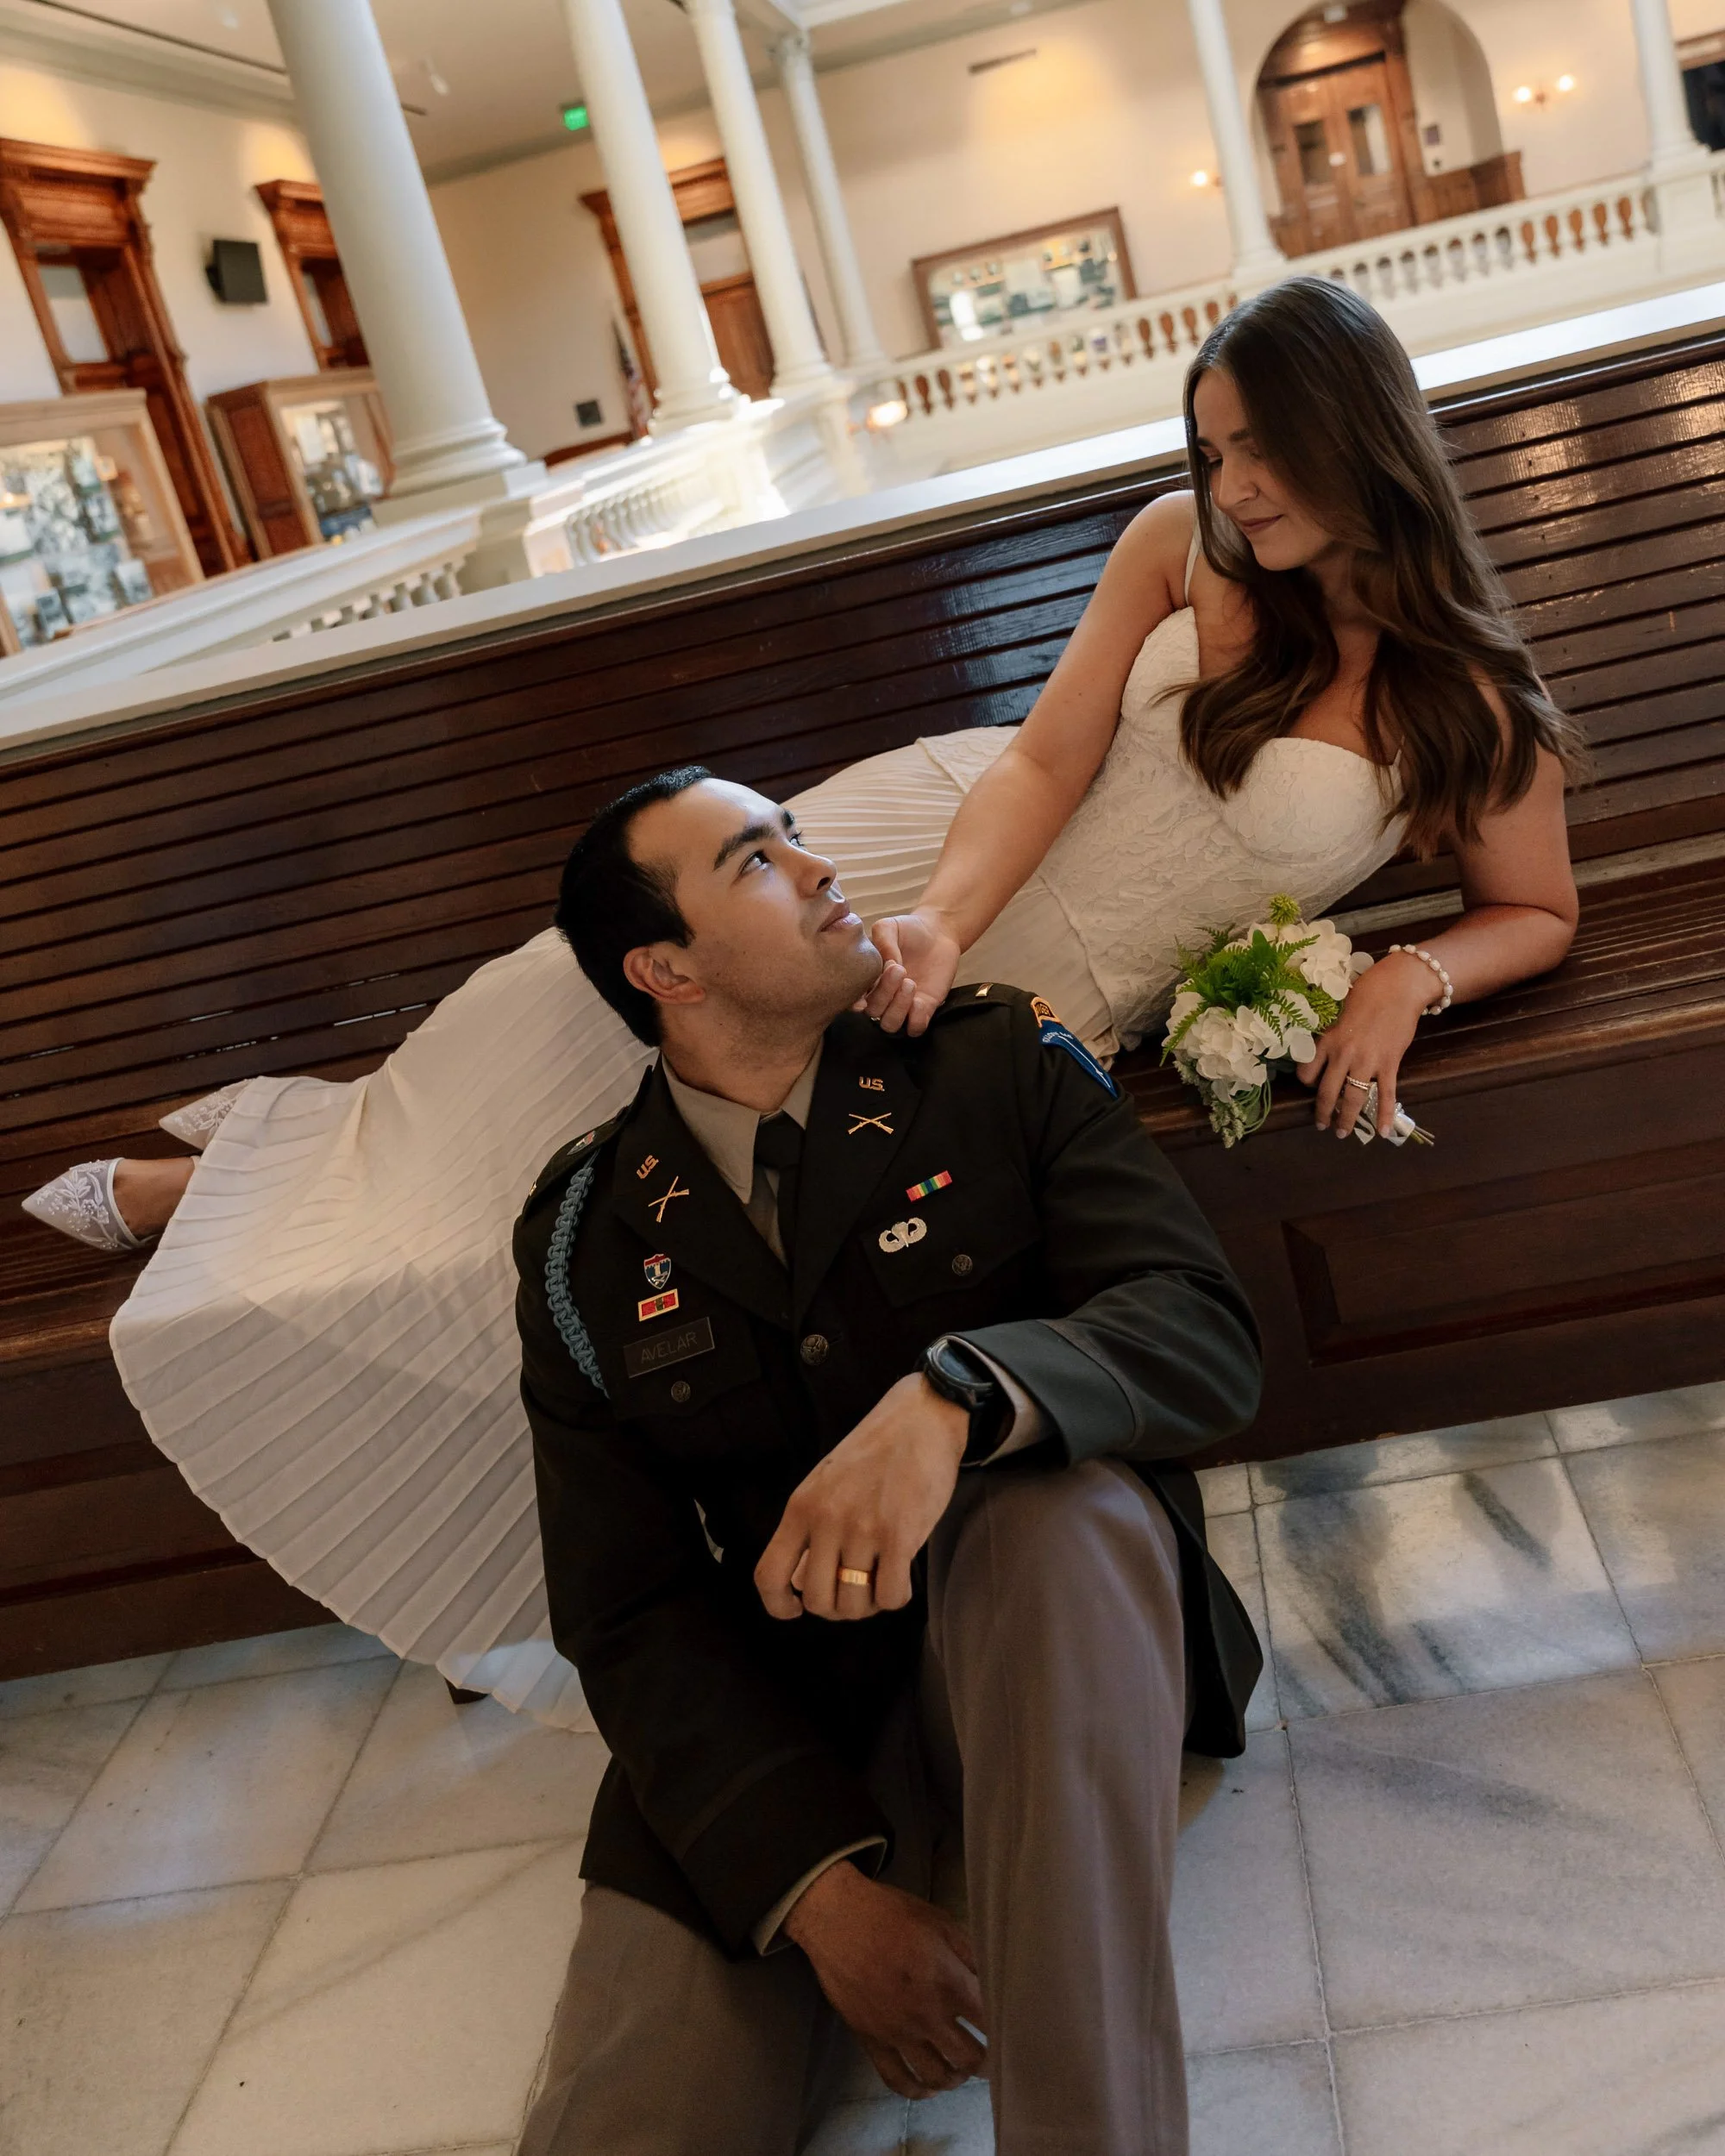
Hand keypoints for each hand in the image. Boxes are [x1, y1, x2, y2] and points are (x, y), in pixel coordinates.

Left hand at [755, 1373, 966, 1620]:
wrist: (920, 1418)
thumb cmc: (874, 1454)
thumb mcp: (825, 1485)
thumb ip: (808, 1532)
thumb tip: (797, 1584)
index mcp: (801, 1507)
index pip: (768, 1575)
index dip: (778, 1605)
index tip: (796, 1608)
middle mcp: (826, 1520)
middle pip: (817, 1600)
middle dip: (837, 1607)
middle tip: (854, 1590)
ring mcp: (862, 1528)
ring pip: (854, 1605)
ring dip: (869, 1605)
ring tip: (880, 1581)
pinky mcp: (899, 1535)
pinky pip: (891, 1597)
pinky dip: (896, 1598)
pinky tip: (902, 1576)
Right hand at [783, 1861, 986, 2096]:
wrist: (837, 1919)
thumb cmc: (892, 1914)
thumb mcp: (940, 1922)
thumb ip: (970, 1953)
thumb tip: (995, 1979)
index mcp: (948, 1981)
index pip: (989, 2022)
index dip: (1006, 2032)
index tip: (1013, 2036)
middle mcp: (926, 2014)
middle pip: (968, 2059)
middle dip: (985, 2063)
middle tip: (990, 2058)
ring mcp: (897, 2033)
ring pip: (936, 2076)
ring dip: (955, 2078)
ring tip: (961, 2071)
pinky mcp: (871, 2041)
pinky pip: (897, 2080)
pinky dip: (916, 2091)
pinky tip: (928, 2088)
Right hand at [855, 913, 962, 1035]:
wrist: (938, 932)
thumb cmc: (909, 930)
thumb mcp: (888, 927)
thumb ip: (881, 941)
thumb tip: (885, 965)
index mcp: (867, 980)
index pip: (854, 1000)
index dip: (854, 1002)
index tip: (863, 997)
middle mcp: (882, 996)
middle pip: (873, 1011)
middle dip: (884, 993)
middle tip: (899, 969)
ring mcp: (902, 1005)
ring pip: (890, 1025)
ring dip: (898, 1008)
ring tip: (909, 983)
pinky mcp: (924, 1009)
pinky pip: (915, 1028)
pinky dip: (915, 1018)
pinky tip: (920, 1000)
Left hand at [1296, 951, 1434, 1137]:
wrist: (1399, 986)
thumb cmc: (1368, 991)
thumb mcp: (1339, 1010)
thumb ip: (1332, 1030)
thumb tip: (1326, 1043)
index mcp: (1327, 1039)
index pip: (1307, 1072)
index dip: (1306, 1083)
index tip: (1310, 1087)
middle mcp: (1343, 1054)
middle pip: (1327, 1093)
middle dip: (1323, 1113)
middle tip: (1322, 1125)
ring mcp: (1367, 1061)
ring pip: (1353, 1099)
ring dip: (1346, 1119)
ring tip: (1342, 1133)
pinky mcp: (1390, 1064)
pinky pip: (1386, 1095)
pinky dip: (1385, 1115)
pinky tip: (1384, 1132)